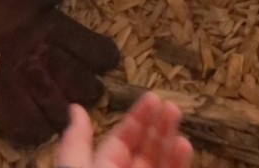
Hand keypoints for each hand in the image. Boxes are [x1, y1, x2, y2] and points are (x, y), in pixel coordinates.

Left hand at [58, 93, 193, 167]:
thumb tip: (74, 107)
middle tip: (170, 104)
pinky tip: (184, 145)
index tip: (153, 97)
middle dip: (158, 126)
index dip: (137, 118)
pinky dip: (179, 162)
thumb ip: (76, 143)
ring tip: (177, 117)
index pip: (122, 140)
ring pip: (161, 162)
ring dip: (170, 141)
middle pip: (145, 150)